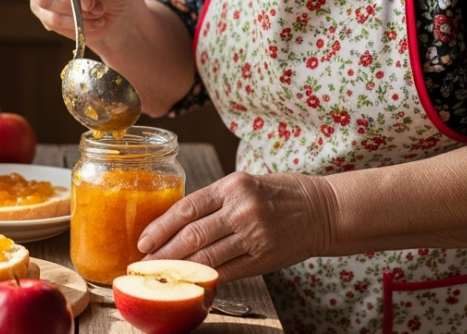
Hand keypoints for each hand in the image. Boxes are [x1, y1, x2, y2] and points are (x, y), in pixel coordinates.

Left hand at [136, 172, 336, 281]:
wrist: (323, 210)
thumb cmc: (280, 195)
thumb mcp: (245, 184)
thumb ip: (215, 201)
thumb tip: (177, 222)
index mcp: (232, 186)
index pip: (186, 208)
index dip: (160, 227)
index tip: (143, 240)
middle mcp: (241, 209)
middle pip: (191, 235)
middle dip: (163, 252)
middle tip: (143, 263)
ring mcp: (254, 235)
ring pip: (206, 257)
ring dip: (179, 269)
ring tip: (161, 274)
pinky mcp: (264, 258)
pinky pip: (227, 272)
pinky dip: (205, 279)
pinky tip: (190, 282)